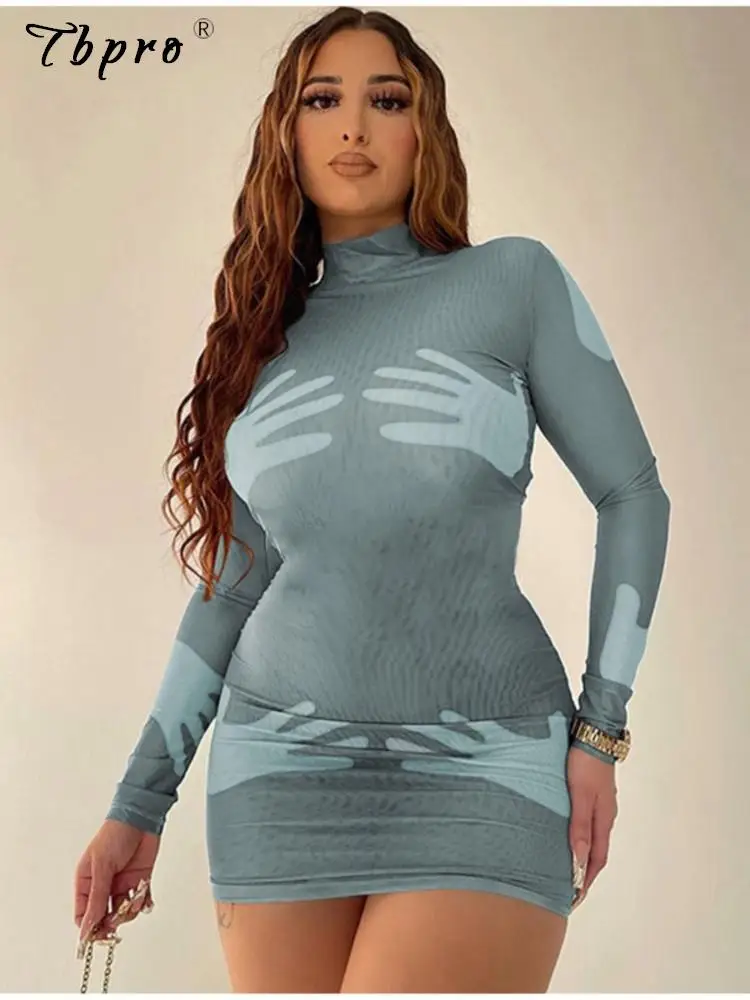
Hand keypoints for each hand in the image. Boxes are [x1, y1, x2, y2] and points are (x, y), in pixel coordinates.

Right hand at [74, 819, 159, 951]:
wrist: (141, 817)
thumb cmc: (115, 836)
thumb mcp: (102, 867)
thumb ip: (97, 898)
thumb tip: (87, 927)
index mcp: (87, 882)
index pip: (83, 915)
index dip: (90, 928)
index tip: (99, 936)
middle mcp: (103, 886)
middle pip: (103, 917)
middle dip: (112, 921)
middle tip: (121, 916)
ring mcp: (121, 884)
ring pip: (122, 911)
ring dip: (130, 908)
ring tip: (135, 895)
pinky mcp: (139, 880)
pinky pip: (139, 901)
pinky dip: (143, 902)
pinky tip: (145, 897)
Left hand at [567, 745, 617, 907]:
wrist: (594, 732)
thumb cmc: (585, 762)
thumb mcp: (579, 795)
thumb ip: (579, 827)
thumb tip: (578, 862)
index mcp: (603, 819)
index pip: (596, 859)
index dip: (585, 880)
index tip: (574, 899)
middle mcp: (604, 815)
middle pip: (595, 852)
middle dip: (583, 874)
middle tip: (567, 891)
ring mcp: (600, 804)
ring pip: (591, 837)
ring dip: (581, 856)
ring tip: (565, 869)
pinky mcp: (593, 792)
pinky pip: (587, 823)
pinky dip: (579, 838)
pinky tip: (567, 836)